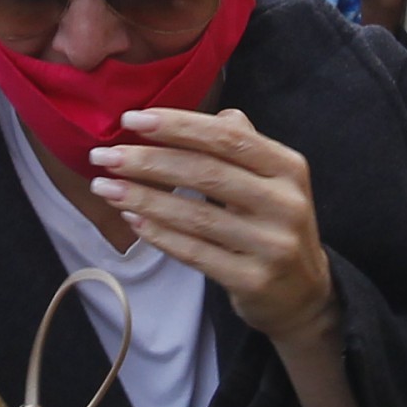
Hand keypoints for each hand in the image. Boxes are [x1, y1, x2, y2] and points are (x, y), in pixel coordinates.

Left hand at [88, 108, 336, 350]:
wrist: (303, 293)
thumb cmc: (272, 224)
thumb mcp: (270, 179)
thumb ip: (241, 144)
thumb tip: (205, 113)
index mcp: (287, 167)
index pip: (227, 137)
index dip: (177, 125)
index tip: (131, 119)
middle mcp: (285, 203)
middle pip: (206, 173)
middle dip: (148, 161)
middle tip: (103, 156)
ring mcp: (271, 244)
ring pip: (196, 216)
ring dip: (143, 199)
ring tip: (105, 187)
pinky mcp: (253, 280)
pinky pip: (195, 253)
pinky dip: (159, 235)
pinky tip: (131, 220)